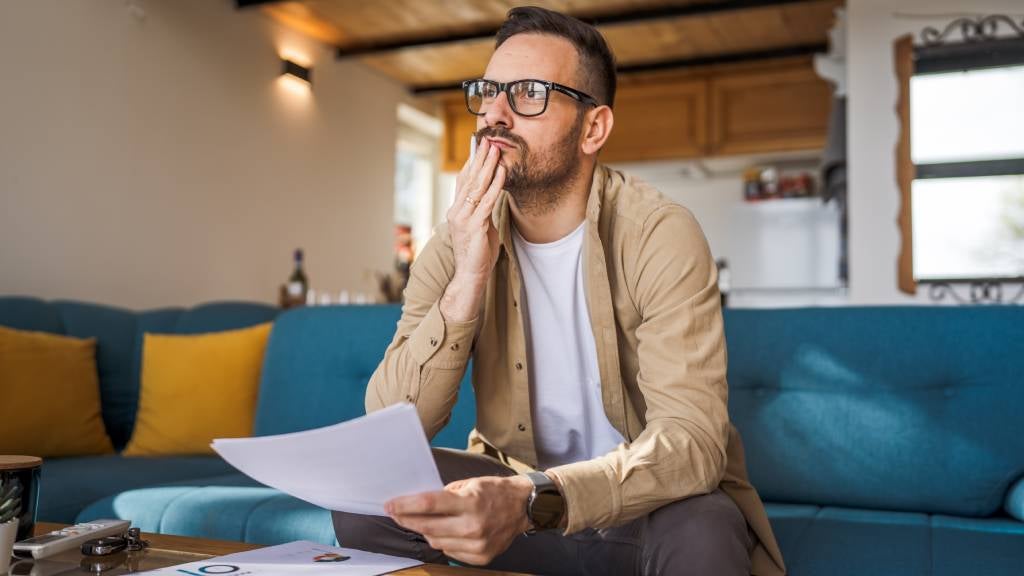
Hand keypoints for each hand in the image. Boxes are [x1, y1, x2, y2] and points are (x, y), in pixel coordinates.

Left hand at [385, 475, 531, 565]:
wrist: (524, 507)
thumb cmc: (496, 492)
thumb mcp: (470, 483)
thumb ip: (446, 494)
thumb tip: (421, 503)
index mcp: (471, 502)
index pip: (429, 505)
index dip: (406, 505)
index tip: (390, 504)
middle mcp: (474, 526)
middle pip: (428, 526)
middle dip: (407, 519)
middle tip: (396, 513)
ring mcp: (478, 544)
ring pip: (436, 541)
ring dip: (425, 531)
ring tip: (420, 521)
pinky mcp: (481, 556)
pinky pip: (450, 552)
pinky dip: (443, 542)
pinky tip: (444, 532)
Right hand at [440, 139, 505, 321]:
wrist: (471, 275)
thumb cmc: (477, 252)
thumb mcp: (480, 225)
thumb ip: (483, 210)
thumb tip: (492, 194)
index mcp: (456, 210)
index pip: (462, 180)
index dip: (471, 162)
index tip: (480, 147)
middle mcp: (456, 211)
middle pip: (468, 179)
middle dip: (479, 158)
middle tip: (488, 140)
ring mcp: (463, 218)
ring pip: (477, 187)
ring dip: (488, 166)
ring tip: (496, 150)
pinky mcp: (474, 226)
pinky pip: (486, 201)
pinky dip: (495, 185)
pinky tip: (502, 172)